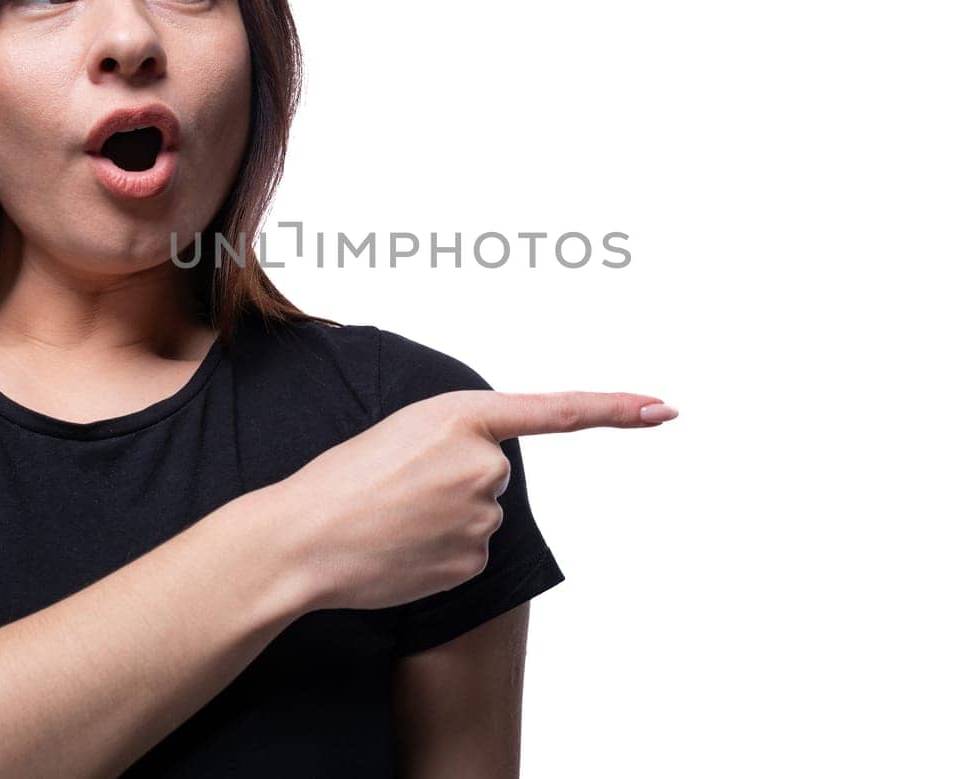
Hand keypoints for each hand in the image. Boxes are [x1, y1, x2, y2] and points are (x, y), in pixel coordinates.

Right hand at [273, 390, 676, 610]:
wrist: (302, 538)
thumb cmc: (340, 480)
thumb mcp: (401, 433)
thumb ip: (456, 442)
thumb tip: (489, 483)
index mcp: (462, 416)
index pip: (558, 410)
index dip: (617, 409)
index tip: (664, 407)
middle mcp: (484, 463)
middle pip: (492, 474)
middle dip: (454, 483)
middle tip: (398, 488)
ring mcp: (482, 515)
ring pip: (479, 516)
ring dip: (443, 519)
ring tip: (391, 518)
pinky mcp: (474, 560)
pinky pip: (468, 553)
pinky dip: (438, 553)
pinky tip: (400, 549)